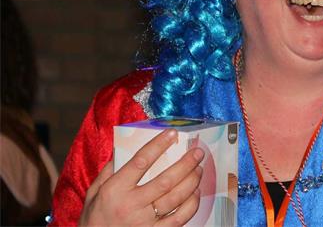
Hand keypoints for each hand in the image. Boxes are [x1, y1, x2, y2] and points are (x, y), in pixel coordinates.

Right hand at [79, 129, 203, 225]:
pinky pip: (180, 218)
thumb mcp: (95, 192)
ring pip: (176, 198)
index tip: (172, 133)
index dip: (158, 145)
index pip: (140, 162)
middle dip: (186, 164)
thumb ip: (109, 170)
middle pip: (165, 181)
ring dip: (192, 181)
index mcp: (115, 190)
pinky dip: (192, 204)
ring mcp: (144, 222)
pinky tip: (195, 193)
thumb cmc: (95, 217)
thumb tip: (124, 145)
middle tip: (198, 152)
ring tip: (199, 169)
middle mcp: (131, 205)